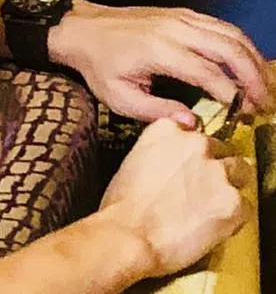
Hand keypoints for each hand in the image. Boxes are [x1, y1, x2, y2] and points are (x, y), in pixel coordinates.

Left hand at [48, 0, 275, 125]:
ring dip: (253, 59)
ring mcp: (181, 17)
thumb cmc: (99, 65)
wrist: (81, 28)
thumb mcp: (119, 97)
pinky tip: (247, 63)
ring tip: (263, 86)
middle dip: (253, 77)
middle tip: (264, 104)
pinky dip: (240, 43)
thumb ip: (156, 111)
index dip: (232, 96)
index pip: (209, 74)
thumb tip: (192, 122)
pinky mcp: (182, 13)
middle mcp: (176, 30)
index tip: (244, 115)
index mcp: (160, 51)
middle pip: (229, 49)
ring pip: (231, 33)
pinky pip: (221, 25)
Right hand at [98, 118, 252, 277]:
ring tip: (207, 208)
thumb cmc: (121, 206)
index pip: (192, 131)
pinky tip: (210, 226)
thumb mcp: (131, 162)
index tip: (188, 162)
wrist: (129, 236)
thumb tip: (172, 166)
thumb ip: (158, 154)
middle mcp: (196, 145)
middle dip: (213, 168)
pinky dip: (232, 217)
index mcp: (167, 130)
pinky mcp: (235, 203)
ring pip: (240, 174)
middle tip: (198, 189)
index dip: (191, 151)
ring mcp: (219, 173)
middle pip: (221, 150)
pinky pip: (245, 207)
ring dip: (227, 188)